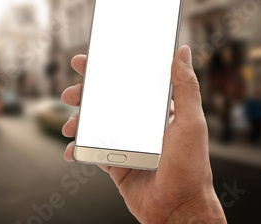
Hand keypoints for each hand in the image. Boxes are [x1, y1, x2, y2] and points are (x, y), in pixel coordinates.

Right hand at [61, 46, 226, 223]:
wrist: (177, 209)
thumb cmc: (190, 168)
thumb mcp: (190, 123)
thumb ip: (186, 88)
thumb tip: (182, 53)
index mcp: (155, 111)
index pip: (128, 82)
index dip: (106, 70)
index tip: (86, 62)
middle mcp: (137, 124)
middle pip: (104, 101)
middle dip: (83, 95)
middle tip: (71, 94)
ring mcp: (124, 143)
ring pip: (93, 124)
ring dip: (76, 122)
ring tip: (69, 126)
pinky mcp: (113, 163)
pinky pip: (90, 151)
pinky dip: (76, 149)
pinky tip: (70, 150)